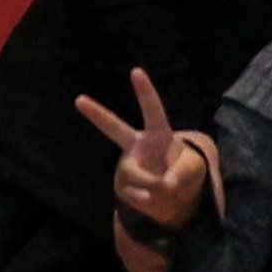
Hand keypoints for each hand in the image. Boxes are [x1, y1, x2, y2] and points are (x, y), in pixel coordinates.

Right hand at [79, 70, 218, 234]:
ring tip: (163, 189)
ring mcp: (127, 165)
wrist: (173, 195)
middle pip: (113, 128)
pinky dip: (149, 200)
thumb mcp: (193, 169)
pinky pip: (135, 195)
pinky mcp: (123, 186)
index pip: (152, 110)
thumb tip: (162, 185)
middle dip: (96, 114)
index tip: (136, 71)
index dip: (145, 91)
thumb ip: (182, 173)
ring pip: (135, 175)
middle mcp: (136, 146)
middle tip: (79, 99)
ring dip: (152, 186)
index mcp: (157, 134)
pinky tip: (152, 198)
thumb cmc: (183, 170)